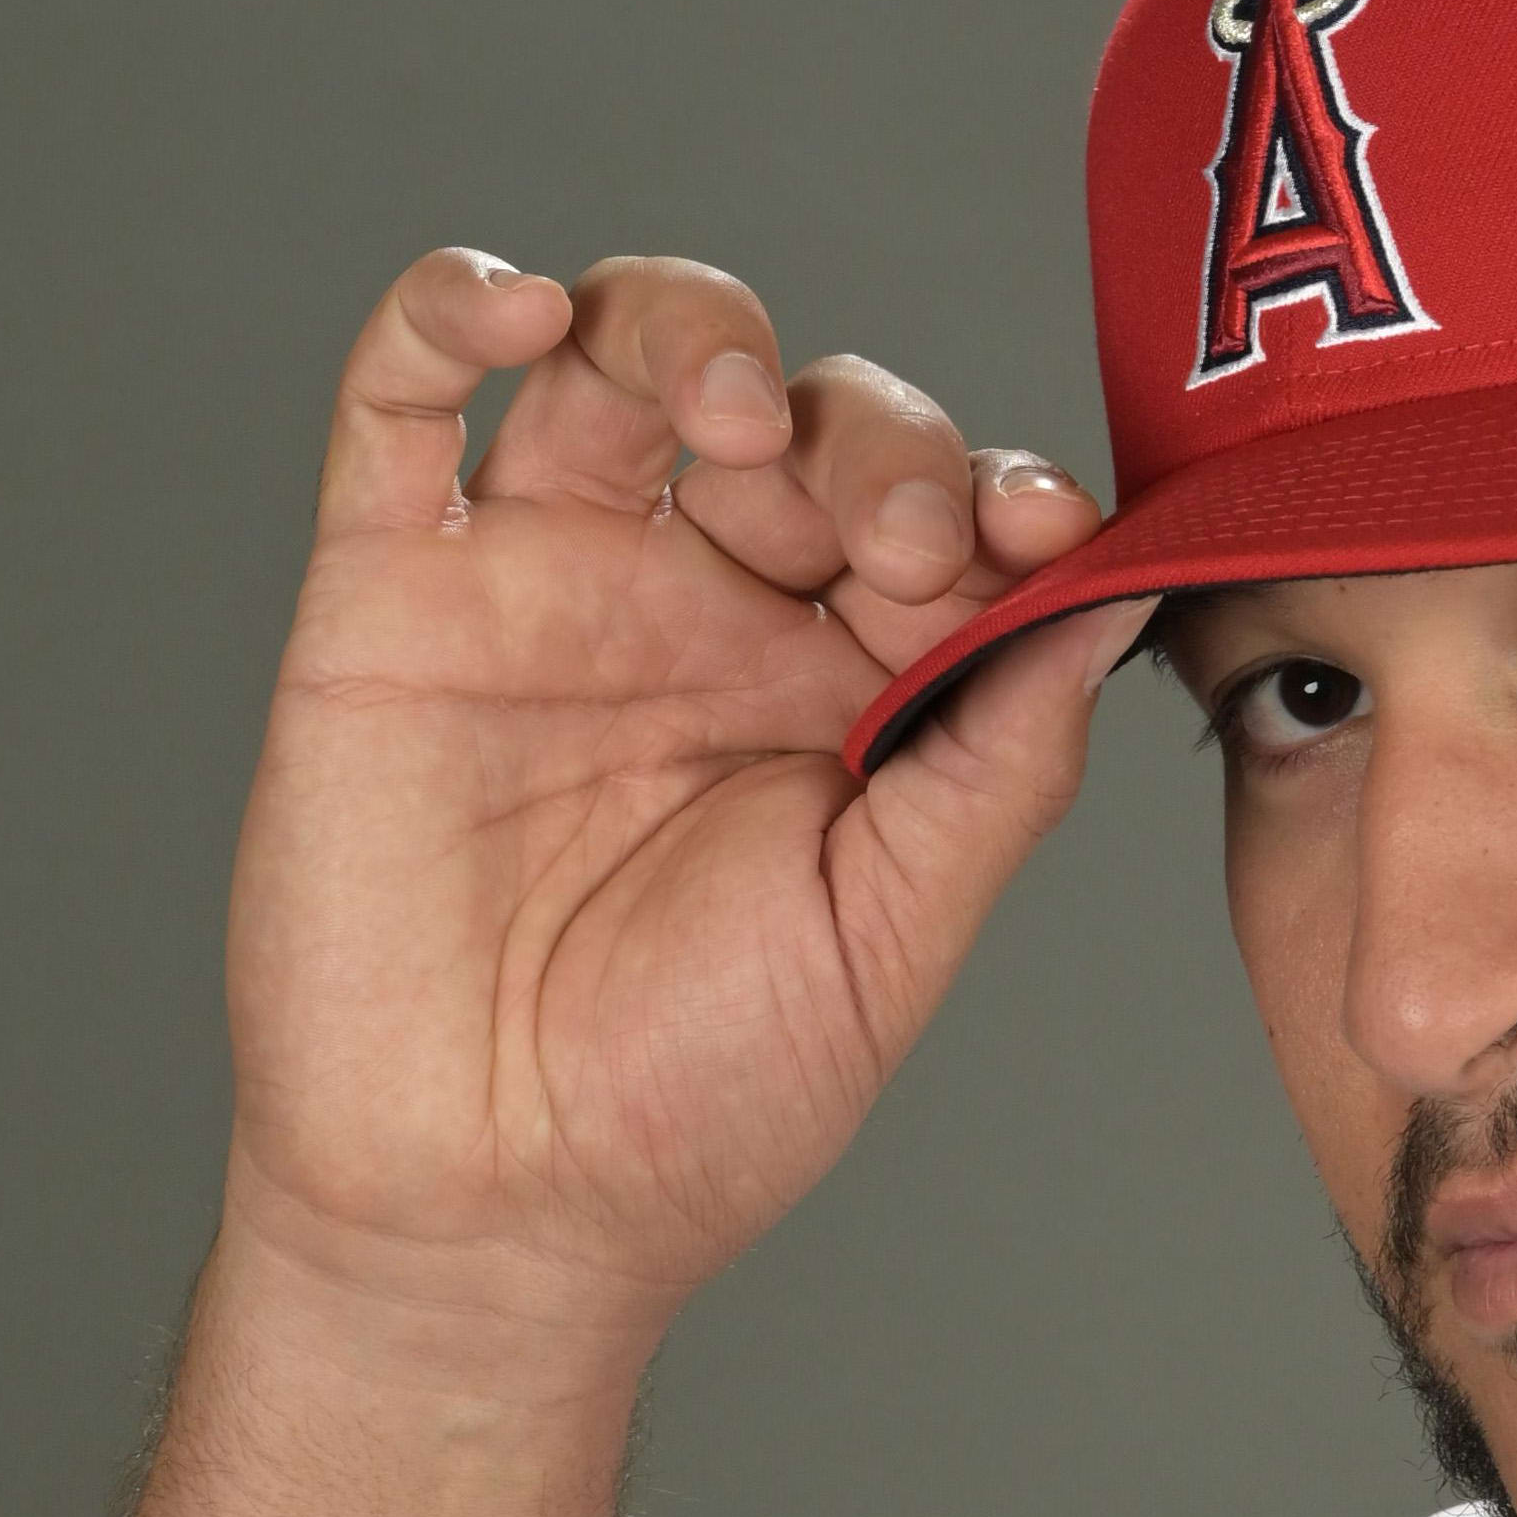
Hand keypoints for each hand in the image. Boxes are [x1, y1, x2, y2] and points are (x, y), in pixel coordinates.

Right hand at [214, 250, 1151, 1364]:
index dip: (993, 490)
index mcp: (847, 673)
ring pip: (621, 357)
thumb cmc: (699, 1096)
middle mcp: (707, 601)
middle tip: (889, 536)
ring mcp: (548, 581)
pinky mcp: (390, 593)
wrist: (495, 1210)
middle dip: (869, 437)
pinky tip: (514, 306)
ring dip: (697, 334)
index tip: (1033, 533)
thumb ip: (1006, 751)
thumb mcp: (897, 927)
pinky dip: (445, 308)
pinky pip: (395, 399)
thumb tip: (1127, 583)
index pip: (942, 508)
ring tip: (736, 418)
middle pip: (803, 411)